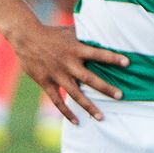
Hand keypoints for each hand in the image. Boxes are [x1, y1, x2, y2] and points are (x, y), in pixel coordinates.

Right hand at [8, 22, 128, 123]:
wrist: (25, 37)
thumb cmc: (51, 33)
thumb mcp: (69, 31)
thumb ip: (85, 36)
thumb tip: (104, 32)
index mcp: (76, 49)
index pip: (98, 54)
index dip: (113, 58)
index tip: (128, 63)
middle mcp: (68, 64)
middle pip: (89, 79)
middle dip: (105, 88)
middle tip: (120, 96)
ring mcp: (56, 75)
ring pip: (75, 94)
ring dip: (89, 106)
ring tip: (101, 117)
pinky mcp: (46, 82)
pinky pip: (58, 101)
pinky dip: (67, 112)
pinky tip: (77, 121)